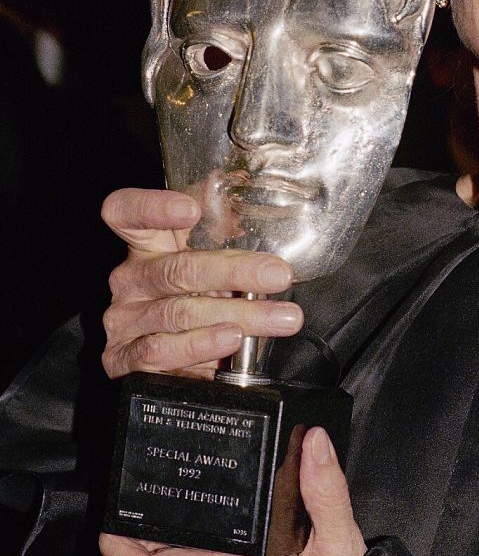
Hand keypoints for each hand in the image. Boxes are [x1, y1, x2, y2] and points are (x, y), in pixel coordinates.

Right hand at [101, 188, 302, 379]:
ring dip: (237, 316)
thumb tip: (245, 193)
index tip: (191, 209)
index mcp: (146, 246)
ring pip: (179, 313)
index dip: (152, 208)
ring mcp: (123, 320)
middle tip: (278, 275)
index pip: (128, 213)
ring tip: (276, 317)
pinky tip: (230, 341)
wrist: (172, 361)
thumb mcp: (210, 263)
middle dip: (234, 272)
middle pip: (176, 270)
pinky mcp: (123, 359)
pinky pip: (161, 351)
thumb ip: (221, 230)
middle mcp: (130, 280)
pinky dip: (200, 346)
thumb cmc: (198, 300)